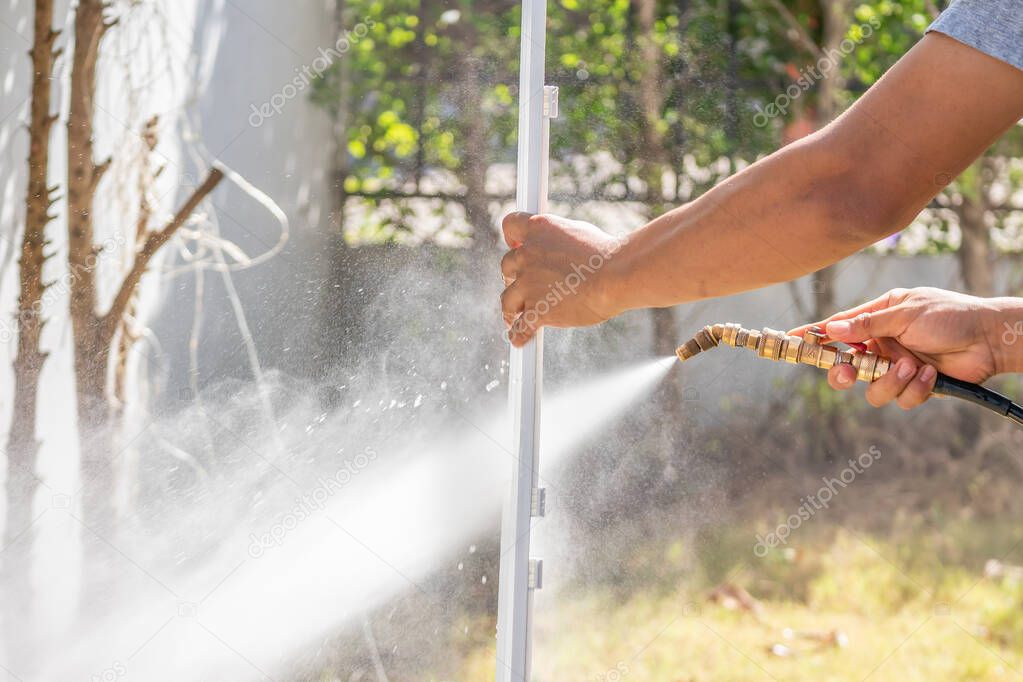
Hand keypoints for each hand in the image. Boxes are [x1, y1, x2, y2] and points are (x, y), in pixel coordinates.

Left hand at [500, 212, 624, 346]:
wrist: (616, 276)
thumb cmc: (606, 254)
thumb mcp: (579, 232)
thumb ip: (558, 240)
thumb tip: (557, 246)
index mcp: (538, 229)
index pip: (510, 225)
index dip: (511, 238)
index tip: (515, 246)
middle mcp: (527, 255)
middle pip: (506, 266)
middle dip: (514, 276)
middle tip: (524, 285)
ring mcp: (529, 284)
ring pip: (507, 299)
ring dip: (511, 308)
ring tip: (513, 316)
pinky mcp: (537, 310)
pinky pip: (520, 327)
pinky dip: (518, 334)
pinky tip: (519, 340)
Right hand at [789, 287, 1003, 409]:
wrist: (989, 339)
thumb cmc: (950, 315)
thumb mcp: (905, 313)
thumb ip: (867, 325)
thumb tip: (832, 330)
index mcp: (877, 319)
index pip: (838, 329)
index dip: (813, 336)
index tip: (791, 341)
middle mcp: (883, 344)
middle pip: (846, 367)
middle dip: (844, 373)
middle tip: (849, 371)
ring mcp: (898, 366)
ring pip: (872, 389)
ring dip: (890, 380)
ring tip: (913, 366)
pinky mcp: (915, 386)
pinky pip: (900, 399)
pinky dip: (914, 389)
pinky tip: (930, 375)